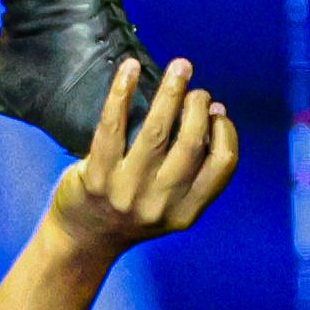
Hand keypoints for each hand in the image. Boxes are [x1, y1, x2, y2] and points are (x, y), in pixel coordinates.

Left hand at [45, 54, 241, 249]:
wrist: (83, 241)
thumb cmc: (131, 214)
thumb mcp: (172, 207)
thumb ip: (192, 171)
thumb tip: (214, 113)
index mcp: (186, 212)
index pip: (222, 165)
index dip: (226, 132)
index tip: (217, 113)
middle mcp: (160, 203)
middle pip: (191, 143)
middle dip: (198, 107)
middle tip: (196, 90)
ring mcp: (127, 190)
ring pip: (156, 131)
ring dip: (172, 91)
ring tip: (180, 68)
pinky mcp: (96, 177)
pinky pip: (112, 125)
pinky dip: (123, 91)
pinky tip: (130, 68)